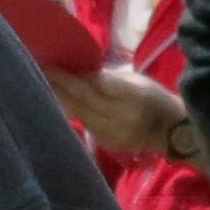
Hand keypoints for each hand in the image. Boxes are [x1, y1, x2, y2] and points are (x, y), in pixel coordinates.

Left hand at [50, 61, 197, 157]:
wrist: (171, 132)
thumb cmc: (155, 99)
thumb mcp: (137, 80)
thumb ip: (108, 78)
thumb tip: (80, 73)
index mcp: (131, 96)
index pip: (94, 85)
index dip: (70, 77)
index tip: (50, 66)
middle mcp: (120, 117)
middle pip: (82, 101)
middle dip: (59, 86)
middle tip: (39, 72)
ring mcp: (111, 133)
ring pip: (79, 114)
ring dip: (61, 99)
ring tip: (44, 84)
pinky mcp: (107, 144)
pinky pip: (85, 124)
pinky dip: (72, 111)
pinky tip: (60, 102)